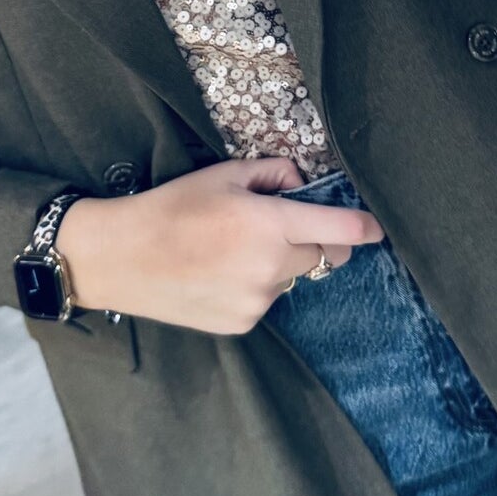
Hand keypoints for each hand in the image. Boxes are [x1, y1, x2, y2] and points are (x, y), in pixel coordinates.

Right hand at [55, 157, 385, 335]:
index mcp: (270, 224)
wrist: (119, 258)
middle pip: (321, 255)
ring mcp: (257, 300)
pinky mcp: (241, 322)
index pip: (339, 230)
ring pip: (290, 278)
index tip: (377, 229)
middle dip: (312, 240)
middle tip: (272, 227)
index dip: (364, 228)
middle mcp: (271, 266)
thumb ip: (274, 173)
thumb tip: (300, 183)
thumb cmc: (171, 208)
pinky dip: (253, 285)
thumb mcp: (224, 174)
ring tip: (228, 252)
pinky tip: (217, 274)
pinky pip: (264, 299)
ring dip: (277, 263)